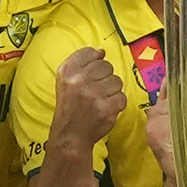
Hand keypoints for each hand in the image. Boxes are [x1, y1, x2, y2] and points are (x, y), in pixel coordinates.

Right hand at [37, 40, 129, 158]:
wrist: (71, 135)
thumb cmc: (70, 107)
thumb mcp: (65, 81)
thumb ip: (81, 63)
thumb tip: (101, 52)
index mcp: (67, 72)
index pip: (90, 53)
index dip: (94, 63)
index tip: (90, 75)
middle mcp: (79, 81)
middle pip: (106, 66)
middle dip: (104, 78)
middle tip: (94, 92)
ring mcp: (93, 94)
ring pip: (116, 81)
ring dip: (111, 91)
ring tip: (100, 100)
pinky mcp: (106, 107)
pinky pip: (122, 97)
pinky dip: (117, 104)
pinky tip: (106, 108)